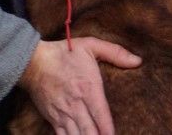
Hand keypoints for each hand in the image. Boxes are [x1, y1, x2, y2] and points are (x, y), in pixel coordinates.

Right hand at [18, 37, 140, 134]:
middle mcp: (76, 104)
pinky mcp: (53, 119)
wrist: (33, 61)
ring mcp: (64, 113)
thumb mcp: (91, 45)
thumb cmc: (64, 53)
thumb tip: (138, 61)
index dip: (109, 131)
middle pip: (90, 132)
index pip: (102, 116)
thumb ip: (115, 53)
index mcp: (88, 88)